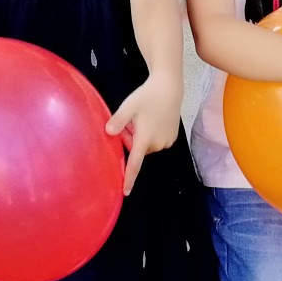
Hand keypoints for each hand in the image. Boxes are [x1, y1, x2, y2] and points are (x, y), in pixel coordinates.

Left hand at [106, 73, 182, 195]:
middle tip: (130, 121)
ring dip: (141, 136)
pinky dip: (151, 134)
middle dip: (131, 139)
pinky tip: (152, 118)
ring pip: (147, 145)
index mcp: (145, 139)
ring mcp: (167, 142)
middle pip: (138, 150)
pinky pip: (156, 141)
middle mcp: (157, 144)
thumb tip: (108, 132)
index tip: (125, 192)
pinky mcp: (172, 137)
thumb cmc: (147, 96)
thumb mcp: (128, 106)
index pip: (135, 164)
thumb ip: (118, 121)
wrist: (169, 88)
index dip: (129, 178)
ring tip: (142, 117)